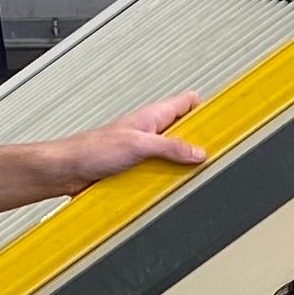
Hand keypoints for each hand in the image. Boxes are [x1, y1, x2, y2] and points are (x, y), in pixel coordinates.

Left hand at [39, 93, 208, 191]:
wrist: (67, 171)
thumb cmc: (91, 149)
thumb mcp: (139, 145)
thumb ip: (171, 148)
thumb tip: (199, 152)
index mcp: (153, 117)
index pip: (188, 103)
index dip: (207, 109)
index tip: (226, 118)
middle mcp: (151, 133)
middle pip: (186, 134)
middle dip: (199, 146)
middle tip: (215, 155)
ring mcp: (145, 153)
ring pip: (175, 159)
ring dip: (180, 170)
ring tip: (193, 177)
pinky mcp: (137, 171)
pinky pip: (159, 177)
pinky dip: (164, 184)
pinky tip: (168, 191)